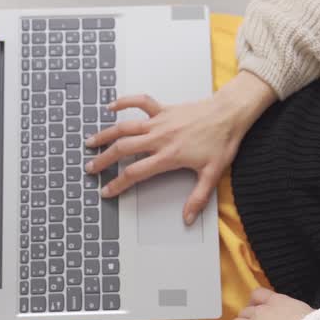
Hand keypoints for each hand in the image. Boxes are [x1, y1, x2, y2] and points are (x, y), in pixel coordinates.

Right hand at [84, 71, 276, 224]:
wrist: (229, 113)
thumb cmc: (222, 140)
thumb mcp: (212, 174)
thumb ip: (198, 198)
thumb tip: (188, 218)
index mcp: (168, 156)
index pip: (135, 172)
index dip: (117, 183)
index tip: (106, 190)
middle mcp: (159, 137)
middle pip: (122, 149)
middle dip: (103, 160)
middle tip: (90, 168)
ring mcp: (159, 121)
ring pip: (125, 126)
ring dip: (105, 134)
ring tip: (90, 142)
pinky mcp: (164, 109)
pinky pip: (140, 102)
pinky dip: (124, 102)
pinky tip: (112, 106)